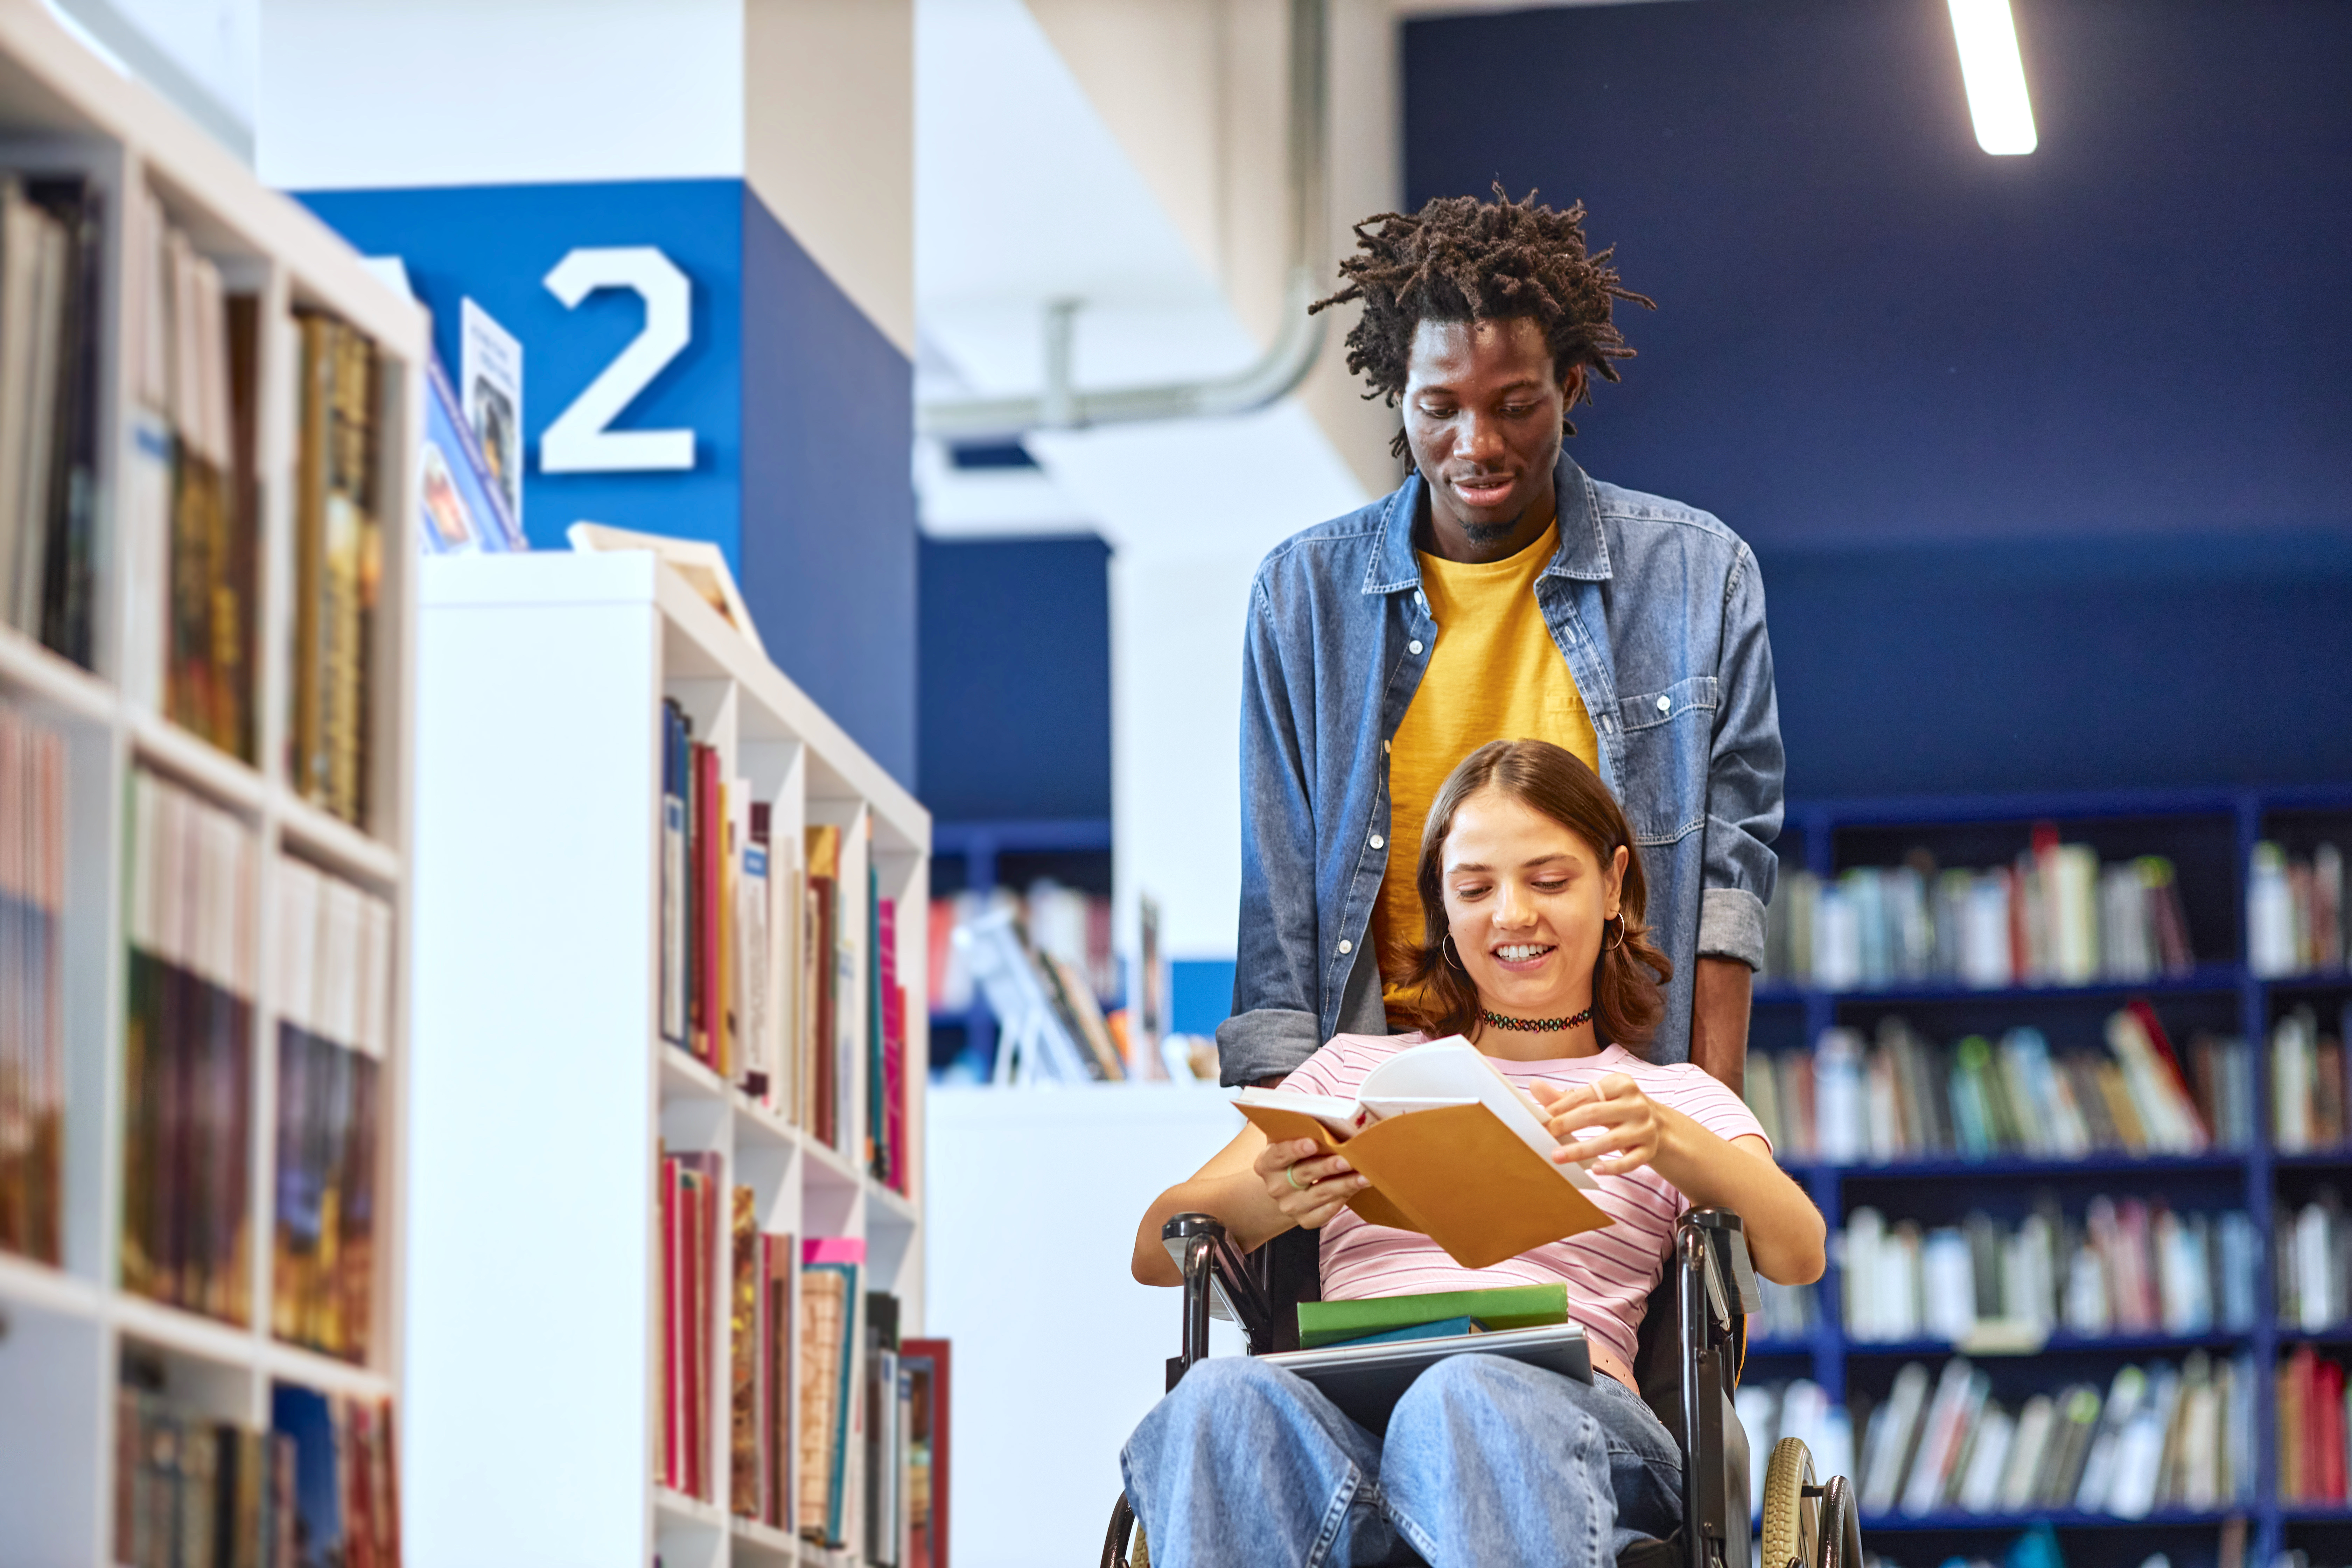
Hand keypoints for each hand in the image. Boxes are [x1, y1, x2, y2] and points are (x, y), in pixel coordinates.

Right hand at [1252, 1138, 1368, 1229]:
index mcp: (1267, 1163)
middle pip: (1303, 1174)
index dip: (1295, 1149)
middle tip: (1347, 1160)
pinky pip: (1326, 1212)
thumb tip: (1324, 1114)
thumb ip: (1299, 1129)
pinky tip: (1356, 1188)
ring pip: (1320, 1194)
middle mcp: (1275, 1187)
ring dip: (1344, 1184)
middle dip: (1327, 1167)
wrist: (1287, 1187)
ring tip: (1364, 1176)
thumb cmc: (1294, 1156)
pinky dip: (1343, 1200)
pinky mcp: (1305, 1220)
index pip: (1279, 1155)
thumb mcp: (1289, 1140)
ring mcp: (1290, 1206)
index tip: (1313, 1143)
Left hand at [1532, 1073, 1669, 1176]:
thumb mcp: (1597, 1098)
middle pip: (1595, 1115)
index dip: (1562, 1107)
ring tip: (1557, 1157)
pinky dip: (1612, 1167)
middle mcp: (1636, 1104)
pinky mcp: (1649, 1150)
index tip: (1543, 1119)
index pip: (1586, 1096)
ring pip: (1610, 1141)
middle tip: (1546, 1136)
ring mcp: (1645, 1128)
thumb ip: (1565, 1097)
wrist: (1656, 1124)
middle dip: (1566, 1125)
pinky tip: (1594, 1169)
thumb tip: (1534, 1086)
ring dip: (1581, 1150)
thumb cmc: (1617, 1108)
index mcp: (1621, 1084)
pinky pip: (1630, 1162)